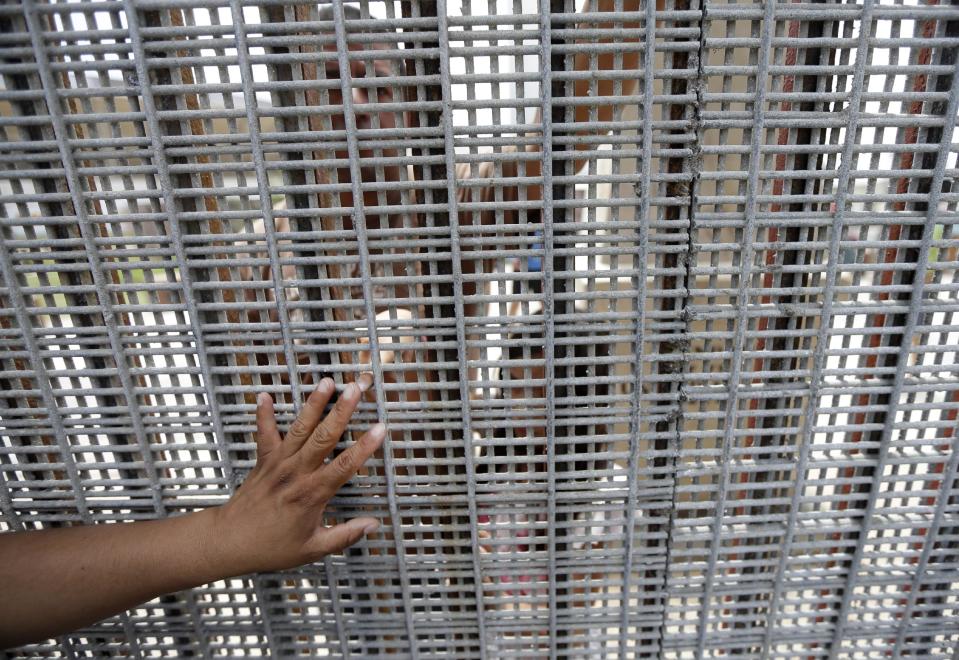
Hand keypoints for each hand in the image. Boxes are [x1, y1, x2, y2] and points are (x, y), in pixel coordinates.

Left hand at [211, 374, 384, 573]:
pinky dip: (263, 414)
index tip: (380, 428)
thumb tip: (373, 525)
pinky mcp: (263, 460)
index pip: (344, 465)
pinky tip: (264, 395)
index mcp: (312, 494)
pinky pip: (264, 433)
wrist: (230, 541)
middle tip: (357, 389)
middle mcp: (296, 473)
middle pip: (324, 437)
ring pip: (300, 428)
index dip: (365, 446)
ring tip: (328, 381)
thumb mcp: (313, 549)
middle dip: (342, 411)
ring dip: (314, 403)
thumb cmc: (272, 547)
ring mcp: (278, 463)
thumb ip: (345, 536)